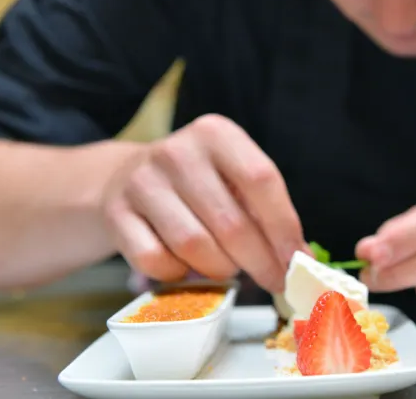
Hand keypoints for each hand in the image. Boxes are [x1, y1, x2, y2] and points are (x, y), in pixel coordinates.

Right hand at [100, 114, 305, 291]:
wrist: (127, 180)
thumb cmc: (198, 186)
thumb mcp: (232, 180)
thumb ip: (266, 211)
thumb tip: (299, 260)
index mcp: (216, 134)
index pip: (261, 180)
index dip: (284, 227)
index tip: (297, 261)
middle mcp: (177, 151)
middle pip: (231, 223)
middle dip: (259, 261)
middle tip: (273, 281)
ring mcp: (142, 181)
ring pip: (194, 246)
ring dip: (219, 269)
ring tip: (227, 268)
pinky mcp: (116, 214)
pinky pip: (156, 261)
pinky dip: (177, 274)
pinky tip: (185, 266)